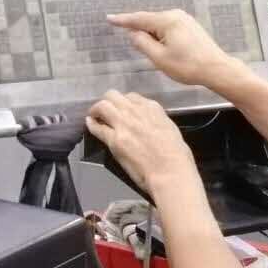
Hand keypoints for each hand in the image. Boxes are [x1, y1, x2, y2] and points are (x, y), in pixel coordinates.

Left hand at [86, 91, 200, 200]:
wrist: (170, 172)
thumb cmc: (177, 155)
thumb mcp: (170, 128)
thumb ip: (156, 119)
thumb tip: (147, 121)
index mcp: (152, 108)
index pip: (132, 96)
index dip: (124, 102)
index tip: (122, 109)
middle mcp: (135, 112)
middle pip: (113, 96)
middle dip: (107, 101)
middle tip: (104, 110)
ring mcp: (123, 125)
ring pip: (102, 106)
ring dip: (96, 109)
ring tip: (95, 115)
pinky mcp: (114, 141)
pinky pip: (97, 127)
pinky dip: (92, 124)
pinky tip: (90, 123)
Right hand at [107, 10, 240, 90]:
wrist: (216, 69)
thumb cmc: (187, 66)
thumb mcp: (159, 58)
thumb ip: (143, 44)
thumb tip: (133, 34)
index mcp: (167, 21)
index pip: (139, 19)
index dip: (123, 20)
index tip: (109, 18)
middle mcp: (175, 15)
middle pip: (149, 20)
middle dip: (138, 28)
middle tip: (126, 36)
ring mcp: (184, 19)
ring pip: (159, 24)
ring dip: (150, 34)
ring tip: (146, 47)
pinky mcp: (190, 26)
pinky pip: (168, 27)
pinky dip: (160, 34)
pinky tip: (159, 44)